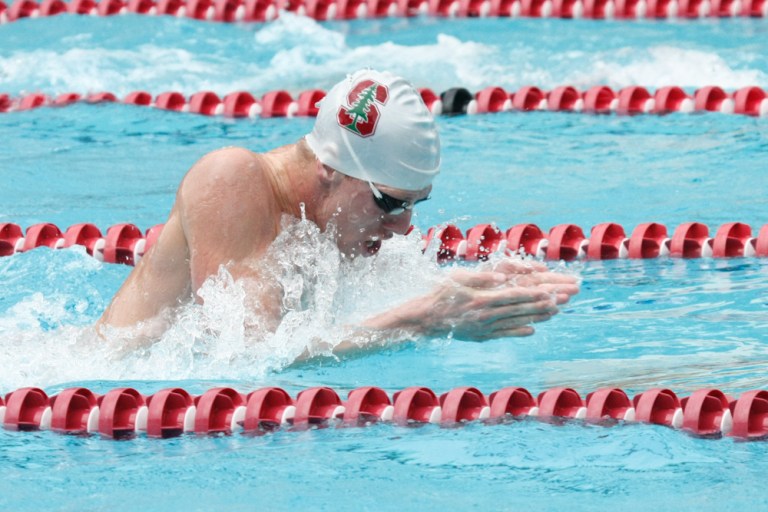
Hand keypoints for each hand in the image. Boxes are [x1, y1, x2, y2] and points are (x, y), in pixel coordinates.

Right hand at [419, 263, 573, 340]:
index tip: (553, 291)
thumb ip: (482, 277)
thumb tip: (503, 277)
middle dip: (544, 303)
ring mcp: (484, 327)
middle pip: (521, 308)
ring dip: (537, 317)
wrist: (423, 319)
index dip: (536, 294)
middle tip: (564, 300)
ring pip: (516, 321)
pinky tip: (532, 330)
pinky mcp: (481, 335)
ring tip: (555, 313)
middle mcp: (486, 315)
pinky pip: (504, 333)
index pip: (515, 295)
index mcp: (482, 299)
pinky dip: (519, 331)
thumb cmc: (439, 294)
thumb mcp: (457, 278)